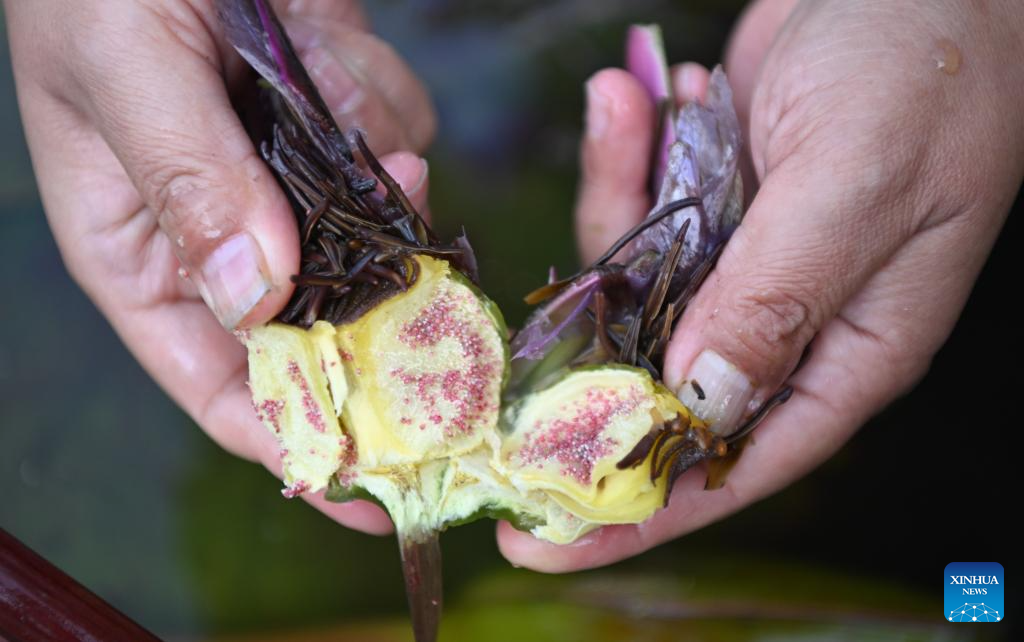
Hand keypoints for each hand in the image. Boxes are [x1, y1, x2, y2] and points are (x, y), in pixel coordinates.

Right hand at [4, 0, 435, 533]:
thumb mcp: (126, 68)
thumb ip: (191, 184)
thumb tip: (260, 302)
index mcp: (143, 248)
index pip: (221, 384)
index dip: (295, 444)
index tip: (373, 496)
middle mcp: (225, 228)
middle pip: (324, 323)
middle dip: (371, 300)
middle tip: (418, 280)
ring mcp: (290, 175)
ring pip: (376, 230)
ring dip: (372, 175)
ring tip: (322, 82)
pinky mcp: (339, 120)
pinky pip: (395, 143)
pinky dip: (379, 103)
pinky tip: (329, 44)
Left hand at [499, 0, 1023, 569]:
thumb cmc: (929, 68)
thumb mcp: (854, 185)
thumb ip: (774, 299)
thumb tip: (697, 405)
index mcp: (850, 346)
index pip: (737, 461)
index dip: (643, 510)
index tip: (548, 542)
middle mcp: (792, 316)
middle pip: (666, 381)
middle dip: (588, 360)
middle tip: (499, 361)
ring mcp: (749, 257)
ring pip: (638, 282)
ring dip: (617, 200)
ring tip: (630, 108)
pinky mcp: (718, 200)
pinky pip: (642, 206)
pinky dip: (629, 153)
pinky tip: (640, 91)